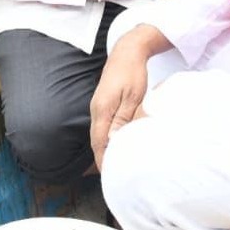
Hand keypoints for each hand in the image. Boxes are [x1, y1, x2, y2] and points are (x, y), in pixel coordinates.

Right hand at [89, 34, 153, 171]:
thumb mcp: (133, 97)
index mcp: (102, 110)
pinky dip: (108, 139)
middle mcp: (96, 110)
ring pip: (99, 135)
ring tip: (117, 166)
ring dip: (106, 149)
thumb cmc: (133, 72)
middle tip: (115, 178)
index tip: (111, 177)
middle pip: (96, 141)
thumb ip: (122, 119)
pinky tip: (117, 145)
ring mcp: (98, 106)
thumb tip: (113, 141)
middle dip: (103, 159)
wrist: (127, 52)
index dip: (103, 161)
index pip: (99, 142)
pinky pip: (103, 127)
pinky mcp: (103, 104)